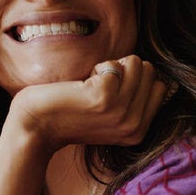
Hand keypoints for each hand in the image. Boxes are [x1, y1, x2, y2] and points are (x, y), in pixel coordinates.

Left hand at [2, 55, 167, 154]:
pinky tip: (81, 86)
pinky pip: (115, 64)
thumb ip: (133, 102)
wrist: (36, 126)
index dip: (134, 79)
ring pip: (136, 63)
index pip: (159, 86)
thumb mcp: (110, 117)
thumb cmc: (70, 115)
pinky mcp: (105, 96)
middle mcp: (134, 124)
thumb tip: (153, 72)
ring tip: (90, 86)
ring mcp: (121, 111)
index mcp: (139, 131)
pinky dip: (97, 67)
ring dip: (111, 67)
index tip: (111, 94)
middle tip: (98, 89)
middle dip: (124, 71)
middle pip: (149, 71)